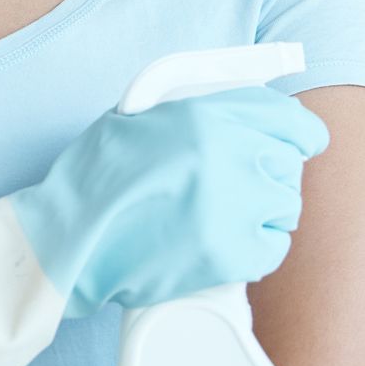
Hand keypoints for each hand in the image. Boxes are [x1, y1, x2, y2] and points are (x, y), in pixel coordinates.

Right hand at [8, 83, 330, 316]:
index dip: (298, 134)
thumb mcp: (137, 119)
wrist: (65, 239)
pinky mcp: (229, 253)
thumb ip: (194, 112)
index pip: (288, 119)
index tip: (299, 145)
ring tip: (224, 222)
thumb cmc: (93, 180)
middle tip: (239, 191)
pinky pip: (273, 247)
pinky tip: (224, 247)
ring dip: (262, 214)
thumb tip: (244, 118)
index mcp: (204, 115)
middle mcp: (227, 154)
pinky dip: (255, 250)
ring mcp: (232, 205)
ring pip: (285, 207)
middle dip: (269, 176)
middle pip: (288, 164)